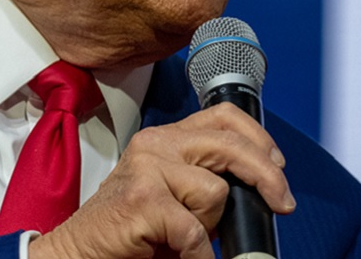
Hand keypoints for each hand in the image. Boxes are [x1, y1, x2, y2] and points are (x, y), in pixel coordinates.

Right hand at [28, 103, 295, 258]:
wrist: (77, 254)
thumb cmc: (128, 231)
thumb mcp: (170, 193)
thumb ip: (203, 178)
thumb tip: (260, 188)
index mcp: (164, 139)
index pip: (222, 116)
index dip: (258, 138)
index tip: (277, 167)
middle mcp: (154, 145)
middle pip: (229, 144)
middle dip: (265, 176)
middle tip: (282, 204)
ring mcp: (146, 170)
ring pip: (215, 192)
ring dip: (210, 226)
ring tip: (187, 240)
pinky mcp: (142, 202)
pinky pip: (194, 233)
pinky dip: (198, 256)